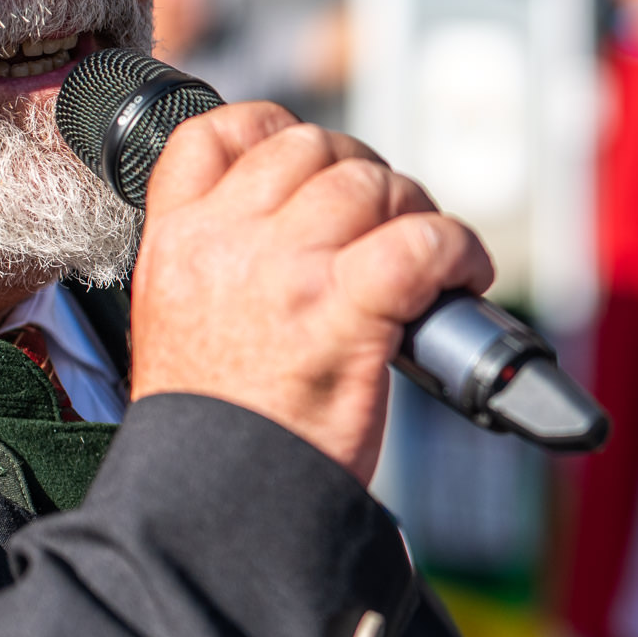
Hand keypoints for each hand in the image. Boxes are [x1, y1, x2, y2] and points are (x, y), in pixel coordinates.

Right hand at [128, 102, 494, 485]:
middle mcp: (224, 243)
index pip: (218, 133)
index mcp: (176, 241)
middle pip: (313, 148)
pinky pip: (420, 241)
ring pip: (371, 185)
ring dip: (414, 210)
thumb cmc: (214, 431)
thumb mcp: (177, 322)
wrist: (213, 505)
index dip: (279, 131)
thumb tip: (303, 223)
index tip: (317, 168)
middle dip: (363, 176)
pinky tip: (461, 277)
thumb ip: (219, 262)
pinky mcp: (343, 312)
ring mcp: (284, 273)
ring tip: (425, 256)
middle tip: (387, 225)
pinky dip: (456, 250)